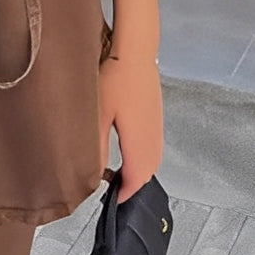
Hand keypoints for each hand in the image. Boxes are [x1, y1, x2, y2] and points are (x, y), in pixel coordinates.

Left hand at [98, 52, 162, 203]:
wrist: (135, 52)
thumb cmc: (114, 80)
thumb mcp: (98, 116)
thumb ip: (98, 148)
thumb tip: (97, 175)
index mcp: (139, 142)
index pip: (136, 179)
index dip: (126, 194)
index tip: (113, 202)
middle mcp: (153, 138)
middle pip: (147, 173)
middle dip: (133, 186)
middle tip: (114, 192)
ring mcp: (157, 126)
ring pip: (152, 160)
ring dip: (139, 172)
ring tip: (119, 176)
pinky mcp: (156, 116)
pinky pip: (152, 147)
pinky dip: (143, 158)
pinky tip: (128, 152)